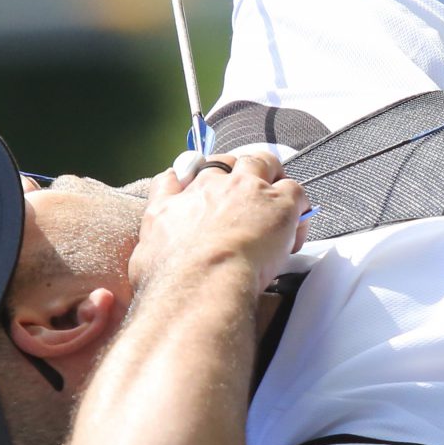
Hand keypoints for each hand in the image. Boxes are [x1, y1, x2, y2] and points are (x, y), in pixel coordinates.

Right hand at [131, 149, 308, 294]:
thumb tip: (149, 247)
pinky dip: (299, 206)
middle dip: (237, 171)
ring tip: (276, 200)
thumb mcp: (144, 256)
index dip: (194, 179)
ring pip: (264, 162)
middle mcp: (210, 187)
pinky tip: (296, 228)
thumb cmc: (170, 280)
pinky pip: (295, 190)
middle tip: (246, 193)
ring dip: (272, 176)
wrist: (200, 283)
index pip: (181, 175)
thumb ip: (152, 241)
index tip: (201, 187)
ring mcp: (246, 190)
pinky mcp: (278, 203)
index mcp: (174, 202)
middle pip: (226, 161)